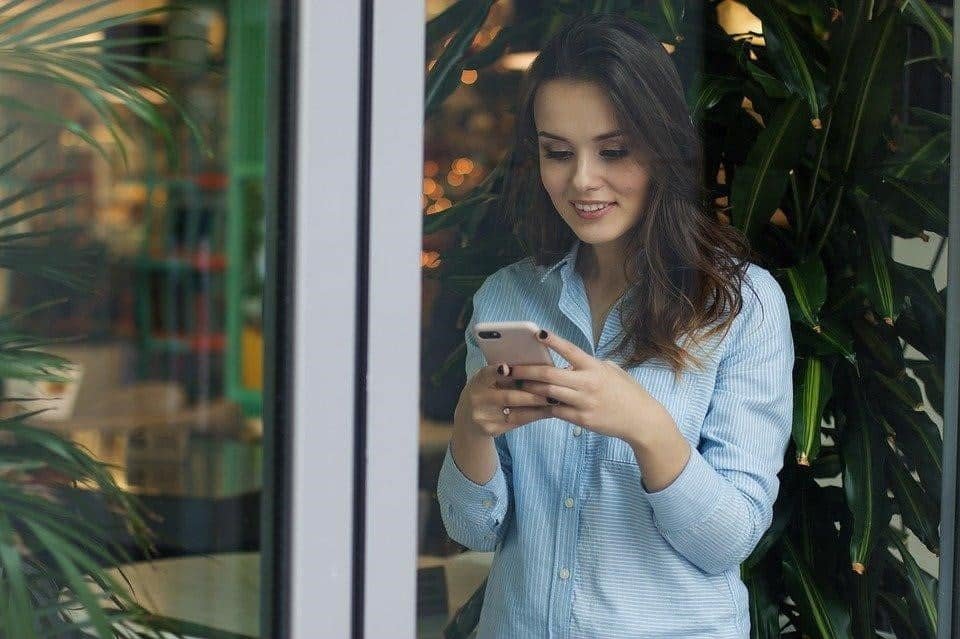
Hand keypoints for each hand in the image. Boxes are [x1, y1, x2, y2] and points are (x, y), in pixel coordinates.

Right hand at [453, 362, 553, 438]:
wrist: (468, 419)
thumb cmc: (486, 391)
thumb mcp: (487, 380)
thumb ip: (503, 374)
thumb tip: (533, 363)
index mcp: (478, 382)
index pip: (487, 374)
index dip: (498, 371)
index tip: (508, 367)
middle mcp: (478, 400)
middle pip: (508, 396)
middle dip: (532, 393)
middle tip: (552, 389)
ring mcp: (484, 417)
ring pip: (516, 413)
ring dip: (538, 407)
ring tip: (555, 401)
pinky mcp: (492, 430)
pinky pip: (518, 422)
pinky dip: (535, 416)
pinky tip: (548, 411)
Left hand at [509, 329, 675, 444]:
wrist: (641, 420)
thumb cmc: (627, 392)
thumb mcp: (612, 371)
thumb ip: (591, 364)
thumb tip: (571, 361)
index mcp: (595, 367)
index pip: (570, 350)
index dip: (552, 341)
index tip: (535, 333)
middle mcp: (588, 383)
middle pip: (550, 374)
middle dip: (525, 370)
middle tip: (507, 367)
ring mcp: (583, 403)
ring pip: (548, 393)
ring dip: (528, 388)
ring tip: (511, 384)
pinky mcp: (581, 420)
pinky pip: (555, 412)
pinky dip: (539, 407)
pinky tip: (525, 404)